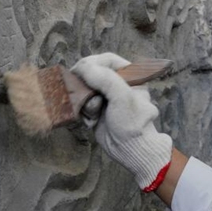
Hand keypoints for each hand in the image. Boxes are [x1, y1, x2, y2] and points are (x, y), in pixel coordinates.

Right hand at [71, 53, 172, 190]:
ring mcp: (106, 97)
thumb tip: (83, 68)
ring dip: (85, 100)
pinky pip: (82, 103)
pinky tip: (92, 120)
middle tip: (82, 93)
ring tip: (93, 112)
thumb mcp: (123, 97)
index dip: (92, 63)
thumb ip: (105, 79)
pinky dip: (84, 111)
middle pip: (92, 73)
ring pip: (84, 89)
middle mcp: (117, 84)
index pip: (106, 60)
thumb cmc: (133, 123)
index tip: (79, 70)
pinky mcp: (96, 109)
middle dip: (86, 85)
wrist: (130, 150)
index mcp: (129, 76)